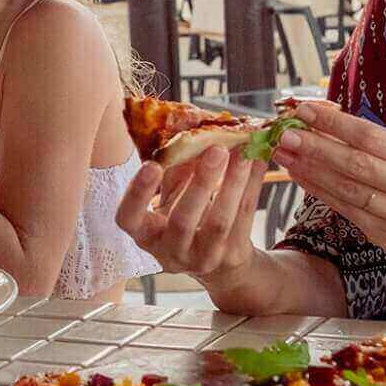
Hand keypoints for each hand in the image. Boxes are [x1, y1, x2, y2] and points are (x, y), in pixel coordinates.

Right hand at [114, 146, 264, 280]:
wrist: (219, 260)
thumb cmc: (186, 215)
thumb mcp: (172, 194)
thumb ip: (173, 166)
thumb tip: (187, 125)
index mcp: (146, 234)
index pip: (129, 219)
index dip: (137, 193)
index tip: (151, 165)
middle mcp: (170, 252)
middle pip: (182, 221)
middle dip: (200, 183)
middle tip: (215, 149)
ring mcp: (203, 258)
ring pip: (218, 222)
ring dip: (232, 182)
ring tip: (242, 151)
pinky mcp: (232, 256)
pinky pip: (244, 217)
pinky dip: (252, 185)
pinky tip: (256, 160)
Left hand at [271, 100, 385, 261]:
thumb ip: (368, 140)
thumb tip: (318, 119)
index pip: (370, 137)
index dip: (335, 123)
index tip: (305, 110)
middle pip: (356, 163)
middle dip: (317, 147)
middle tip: (287, 134)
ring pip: (345, 188)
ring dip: (310, 169)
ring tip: (284, 153)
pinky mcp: (381, 233)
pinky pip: (342, 207)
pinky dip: (316, 189)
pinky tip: (297, 174)